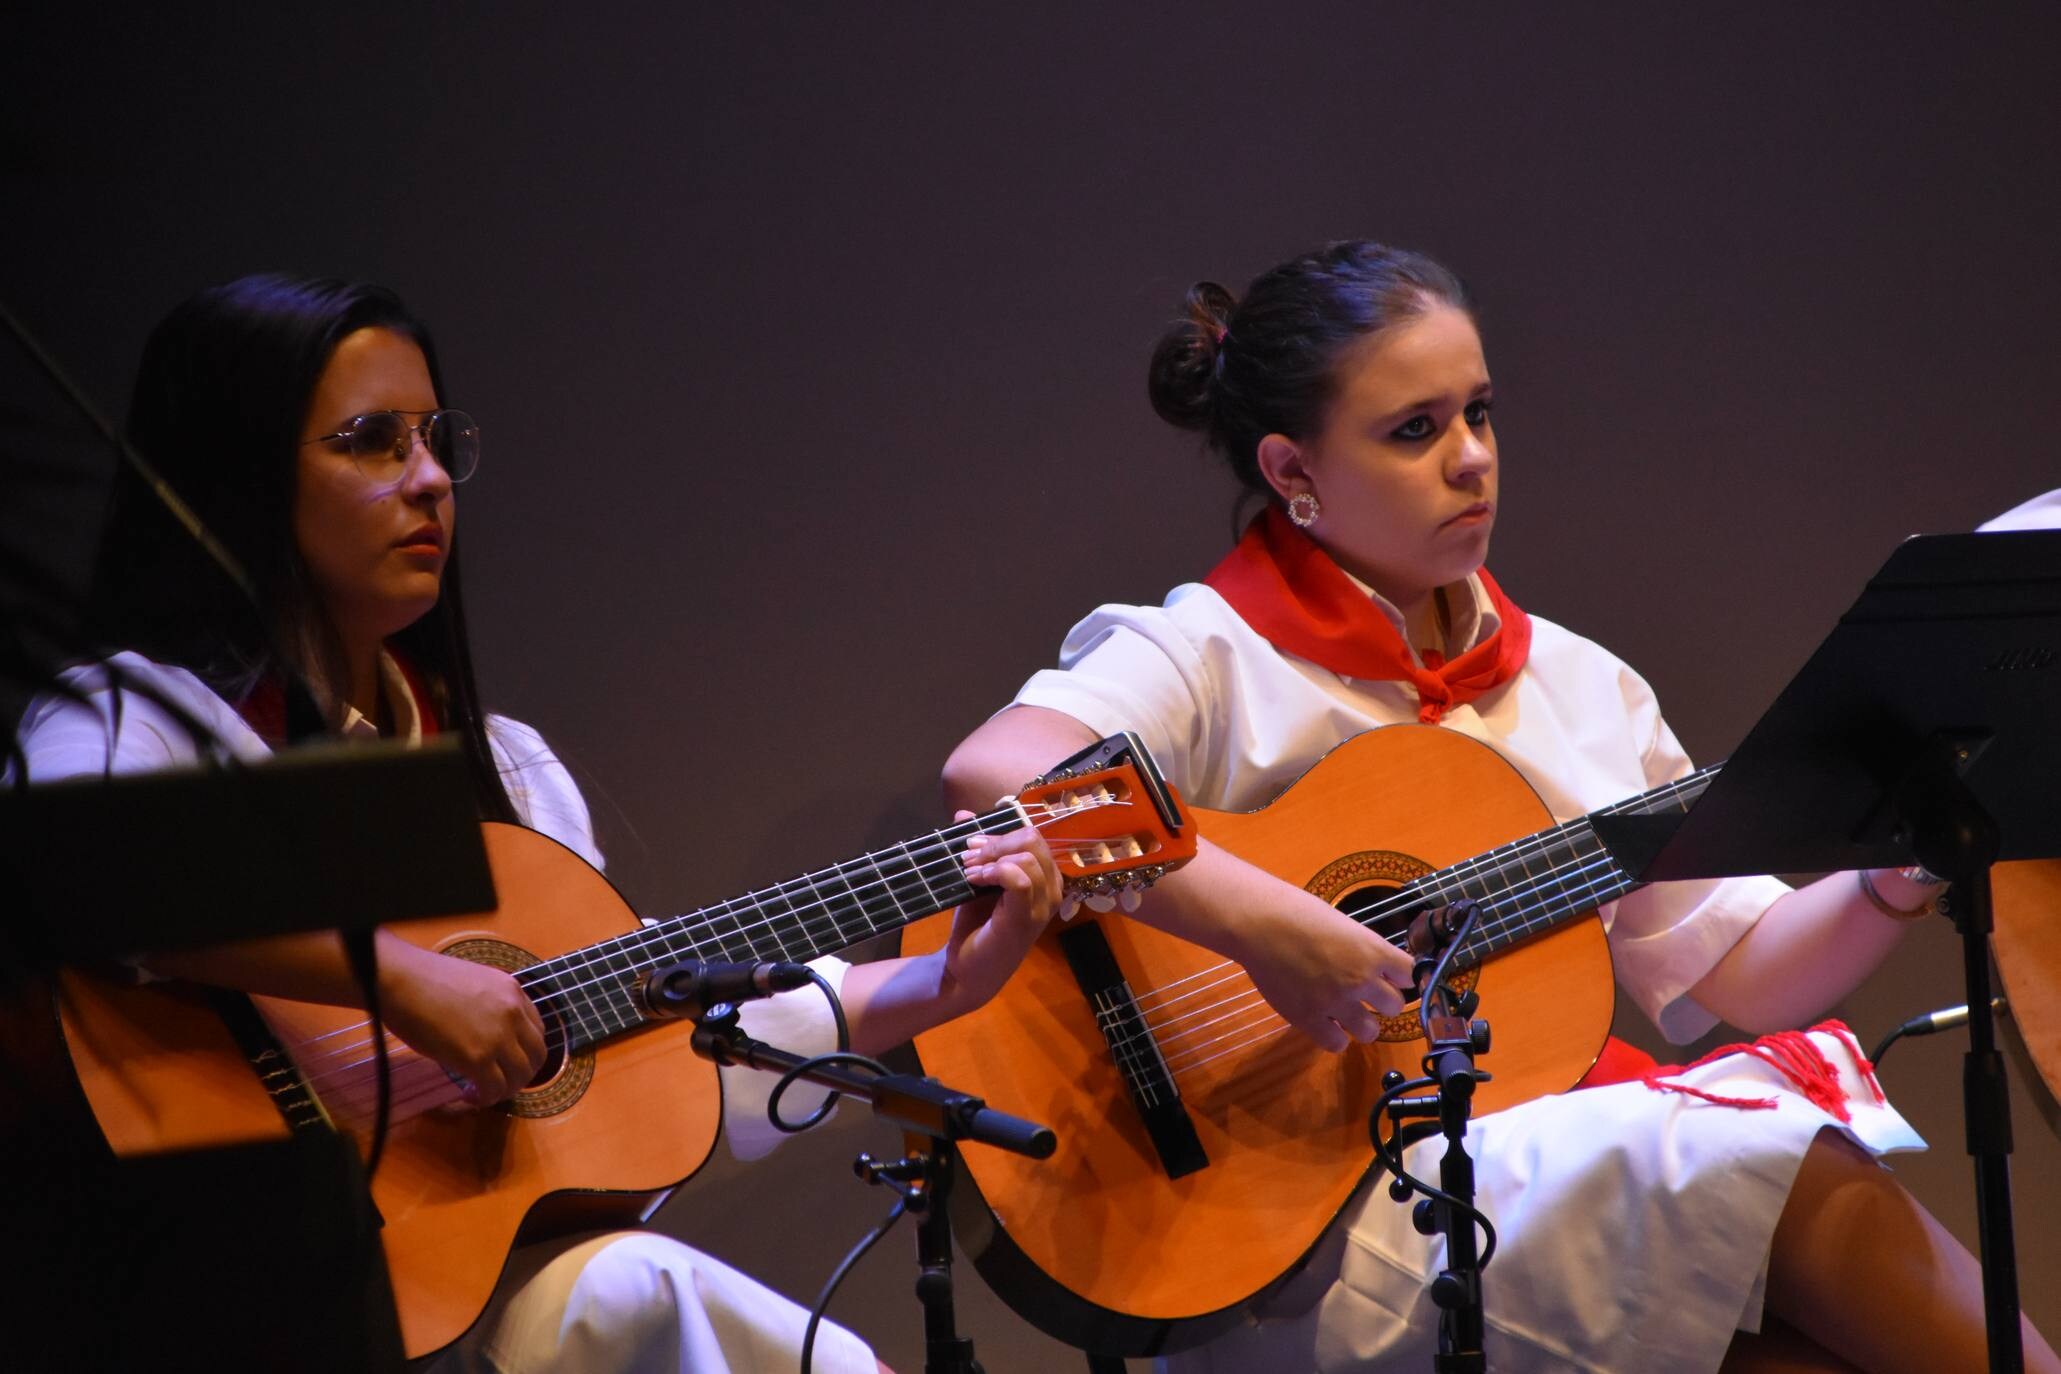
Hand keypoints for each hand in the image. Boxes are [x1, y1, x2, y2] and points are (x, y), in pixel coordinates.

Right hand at [377, 939, 547, 1104]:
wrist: (401, 981)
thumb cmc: (424, 980)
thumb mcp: (474, 984)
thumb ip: (490, 1005)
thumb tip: (486, 1031)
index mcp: (513, 991)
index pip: (537, 1030)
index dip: (525, 1051)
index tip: (506, 1061)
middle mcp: (513, 1013)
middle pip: (537, 1055)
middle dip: (521, 1074)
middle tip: (499, 1082)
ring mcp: (498, 1036)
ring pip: (520, 1076)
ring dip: (504, 1090)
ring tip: (482, 1091)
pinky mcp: (478, 1058)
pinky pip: (495, 1089)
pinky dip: (485, 1098)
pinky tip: (469, 1095)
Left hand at [940, 812, 1063, 1006]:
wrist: (965, 970)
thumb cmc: (976, 925)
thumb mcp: (977, 879)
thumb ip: (977, 848)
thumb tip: (963, 814)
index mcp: (1046, 877)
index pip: (1033, 836)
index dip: (1000, 834)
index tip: (972, 845)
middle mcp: (1053, 889)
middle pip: (1033, 839)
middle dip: (996, 841)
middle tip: (970, 857)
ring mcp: (1043, 906)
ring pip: (1028, 856)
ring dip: (992, 857)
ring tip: (970, 871)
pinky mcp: (1026, 919)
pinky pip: (1020, 879)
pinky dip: (994, 872)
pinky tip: (975, 880)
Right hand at [1226, 882, 1418, 1052]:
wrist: (1259, 923)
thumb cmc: (1296, 912)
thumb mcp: (1342, 924)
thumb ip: (1361, 949)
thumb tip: (1372, 966)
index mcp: (1372, 950)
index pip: (1409, 974)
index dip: (1400, 977)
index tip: (1391, 978)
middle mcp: (1361, 979)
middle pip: (1395, 1006)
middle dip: (1383, 1001)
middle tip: (1366, 996)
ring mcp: (1336, 1002)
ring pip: (1370, 1031)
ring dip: (1362, 1023)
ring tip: (1348, 1015)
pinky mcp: (1309, 1019)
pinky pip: (1337, 1044)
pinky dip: (1335, 1037)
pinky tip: (1326, 1024)